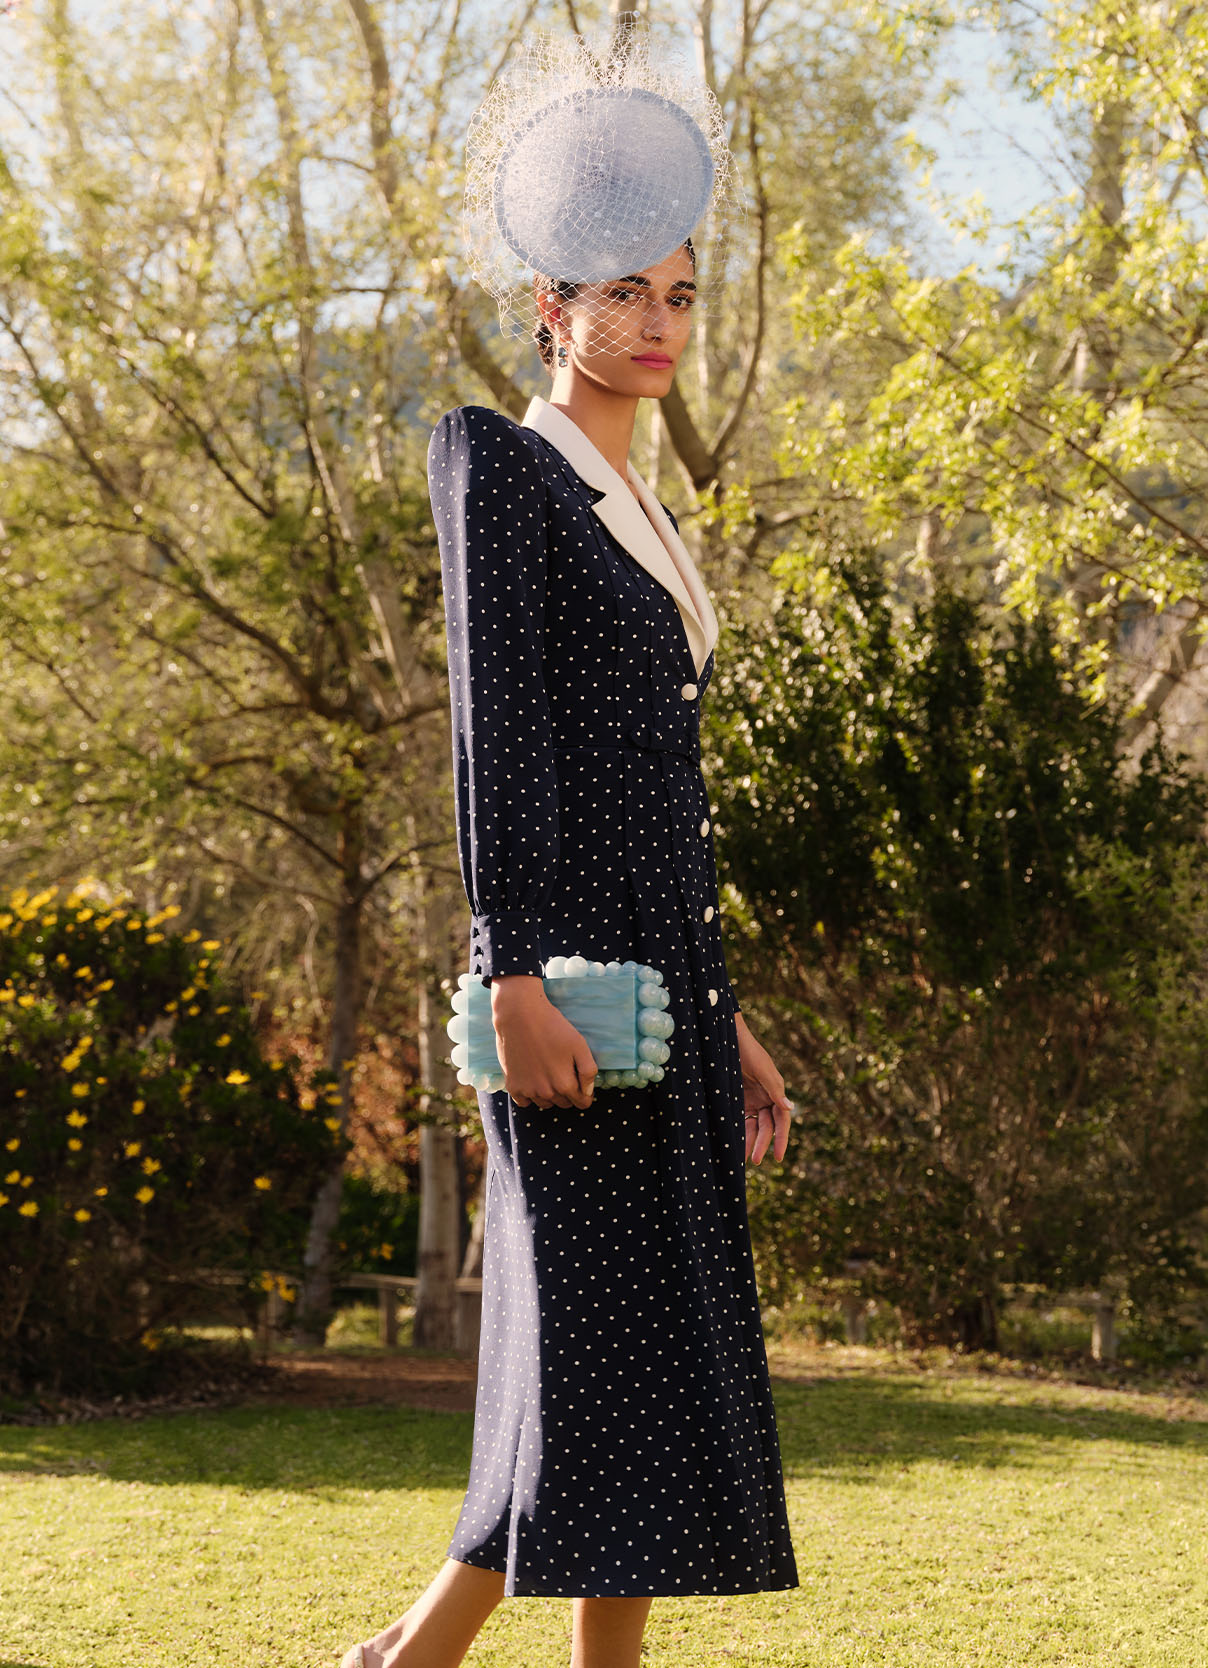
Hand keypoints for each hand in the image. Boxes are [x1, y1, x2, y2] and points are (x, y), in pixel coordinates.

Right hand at [490, 975, 597, 1109]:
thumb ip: (588, 1071)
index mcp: (566, 1084)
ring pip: (545, 1103)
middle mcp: (547, 1093)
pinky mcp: (513, 1086)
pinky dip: (529, 1094)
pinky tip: (531, 1076)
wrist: (520, 1015)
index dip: (585, 1094)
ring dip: (549, 1094)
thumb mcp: (579, 1045)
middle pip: (564, 1104)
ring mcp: (528, 1091)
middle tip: (562, 1070)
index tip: (581, 1083)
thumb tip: (588, 1092)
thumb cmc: (553, 1027)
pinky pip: (524, 1102)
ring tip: (546, 1071)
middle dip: (567, 1093)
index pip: (582, 1102)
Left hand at [735, 1012, 792, 1163]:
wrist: (728, 1039)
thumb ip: (775, 1090)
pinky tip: (735, 1143)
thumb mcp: (763, 1071)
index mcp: (776, 1092)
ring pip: (753, 1126)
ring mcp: (752, 1100)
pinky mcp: (738, 1099)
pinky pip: (740, 1119)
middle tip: (756, 1160)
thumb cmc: (749, 1052)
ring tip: (743, 1158)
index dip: (781, 1139)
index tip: (778, 1157)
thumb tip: (791, 1108)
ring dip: (750, 1141)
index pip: (782, 1121)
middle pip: (767, 1126)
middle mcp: (766, 1099)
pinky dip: (739, 1131)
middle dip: (763, 1143)